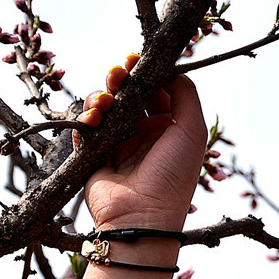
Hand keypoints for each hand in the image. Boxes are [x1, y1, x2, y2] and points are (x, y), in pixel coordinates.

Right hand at [77, 55, 208, 231]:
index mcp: (171, 129)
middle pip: (129, 94)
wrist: (141, 217)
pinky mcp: (95, 154)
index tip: (136, 60)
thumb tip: (172, 68)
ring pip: (105, 106)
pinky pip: (86, 127)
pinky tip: (94, 120)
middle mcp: (145, 134)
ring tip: (105, 102)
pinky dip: (87, 118)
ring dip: (102, 97)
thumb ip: (186, 94)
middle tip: (118, 73)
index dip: (146, 74)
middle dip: (122, 80)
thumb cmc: (173, 176)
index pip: (157, 91)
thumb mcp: (192, 131)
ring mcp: (119, 144)